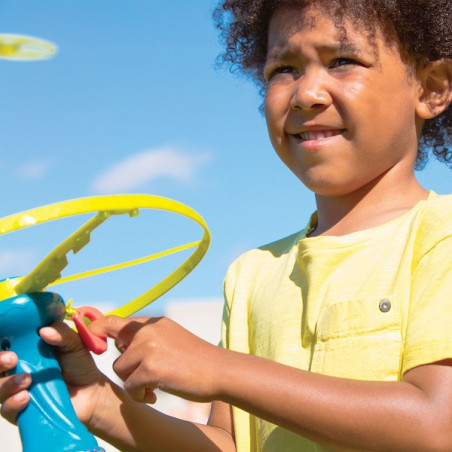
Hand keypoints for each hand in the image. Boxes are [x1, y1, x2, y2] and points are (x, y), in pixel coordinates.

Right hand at [1, 322, 105, 425]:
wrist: (91, 391)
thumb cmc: (79, 365)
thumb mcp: (73, 343)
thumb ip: (61, 333)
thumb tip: (43, 331)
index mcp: (26, 352)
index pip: (4, 348)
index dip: (2, 347)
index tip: (7, 344)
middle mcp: (17, 371)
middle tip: (12, 359)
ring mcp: (17, 391)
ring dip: (7, 384)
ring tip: (27, 380)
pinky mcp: (22, 410)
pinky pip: (7, 409)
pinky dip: (13, 403)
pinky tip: (25, 397)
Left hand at [89, 316, 224, 403]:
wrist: (219, 370)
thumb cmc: (195, 359)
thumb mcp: (170, 337)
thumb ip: (145, 337)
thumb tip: (117, 343)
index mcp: (152, 322)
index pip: (113, 320)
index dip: (96, 331)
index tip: (93, 344)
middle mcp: (147, 331)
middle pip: (116, 352)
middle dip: (125, 368)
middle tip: (141, 376)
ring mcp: (148, 348)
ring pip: (121, 370)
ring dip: (134, 383)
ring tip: (153, 387)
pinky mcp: (151, 368)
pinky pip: (130, 387)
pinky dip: (140, 395)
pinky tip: (155, 395)